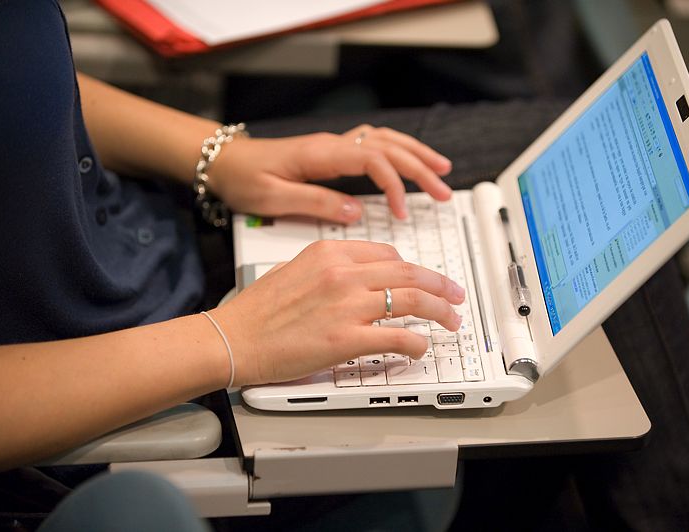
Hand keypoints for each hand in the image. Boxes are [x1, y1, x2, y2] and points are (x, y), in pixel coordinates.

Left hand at [209, 125, 452, 221]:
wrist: (223, 163)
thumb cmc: (243, 179)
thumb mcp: (273, 198)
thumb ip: (315, 203)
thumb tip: (356, 212)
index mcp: (320, 154)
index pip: (372, 159)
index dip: (394, 183)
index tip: (402, 211)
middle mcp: (331, 145)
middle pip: (388, 146)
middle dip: (420, 166)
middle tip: (443, 190)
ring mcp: (333, 146)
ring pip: (385, 141)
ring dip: (415, 154)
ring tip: (442, 171)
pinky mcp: (331, 154)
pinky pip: (374, 146)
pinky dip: (397, 153)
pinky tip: (409, 164)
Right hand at [211, 240, 465, 384]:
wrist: (233, 338)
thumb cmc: (255, 310)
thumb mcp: (293, 268)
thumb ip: (329, 268)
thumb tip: (358, 277)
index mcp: (330, 251)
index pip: (388, 253)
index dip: (414, 267)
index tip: (424, 277)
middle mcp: (343, 272)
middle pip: (409, 272)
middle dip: (440, 284)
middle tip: (455, 295)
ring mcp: (347, 304)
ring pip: (412, 299)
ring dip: (439, 310)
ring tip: (451, 320)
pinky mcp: (346, 338)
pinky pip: (398, 336)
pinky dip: (416, 342)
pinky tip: (421, 347)